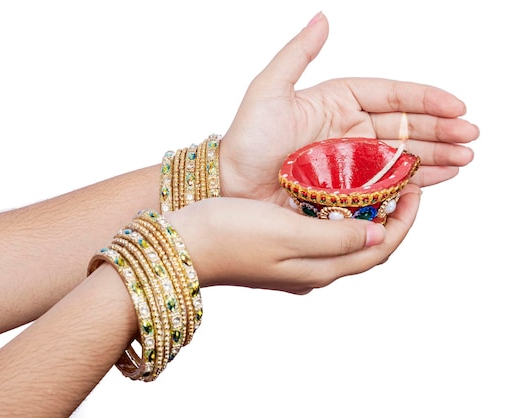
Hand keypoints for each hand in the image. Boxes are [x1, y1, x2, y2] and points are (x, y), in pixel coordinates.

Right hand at [165, 184, 420, 293]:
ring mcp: (293, 263)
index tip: (415, 187)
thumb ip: (338, 238)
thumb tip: (380, 236)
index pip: (380, 249)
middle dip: (390, 218)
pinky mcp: (277, 251)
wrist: (182, 243)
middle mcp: (312, 270)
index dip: (405, 221)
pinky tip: (330, 195)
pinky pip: (321, 235)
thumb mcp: (288, 232)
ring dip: (365, 216)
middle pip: (367, 248)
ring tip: (371, 184)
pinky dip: (337, 216)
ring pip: (345, 241)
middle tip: (399, 183)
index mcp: (320, 268)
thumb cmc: (229, 235)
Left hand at [220, 12, 478, 206]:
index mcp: (336, 102)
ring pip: (402, 155)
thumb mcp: (268, 89)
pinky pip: (387, 183)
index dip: (424, 99)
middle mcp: (348, 130)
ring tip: (464, 159)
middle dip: (440, 130)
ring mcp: (350, 162)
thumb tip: (322, 19)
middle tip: (471, 137)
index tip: (455, 105)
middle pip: (404, 126)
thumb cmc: (246, 139)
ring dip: (436, 156)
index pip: (390, 96)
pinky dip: (415, 181)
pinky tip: (439, 179)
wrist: (231, 185)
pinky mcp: (348, 190)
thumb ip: (297, 54)